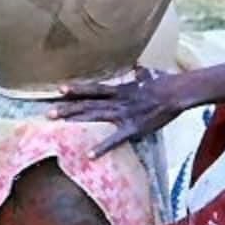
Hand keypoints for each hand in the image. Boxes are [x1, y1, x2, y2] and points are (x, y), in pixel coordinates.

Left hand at [47, 68, 179, 157]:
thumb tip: (139, 69)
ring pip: (95, 117)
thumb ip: (141, 74)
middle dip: (67, 108)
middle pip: (88, 104)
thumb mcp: (150, 75)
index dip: (77, 89)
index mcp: (121, 89)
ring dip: (75, 120)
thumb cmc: (166, 83)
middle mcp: (118, 101)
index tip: (59, 90)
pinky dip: (102, 147)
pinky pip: (115, 139)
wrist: (178, 92)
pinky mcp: (133, 128)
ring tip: (55, 125)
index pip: (94, 89)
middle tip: (47, 113)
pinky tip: (89, 155)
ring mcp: (124, 114)